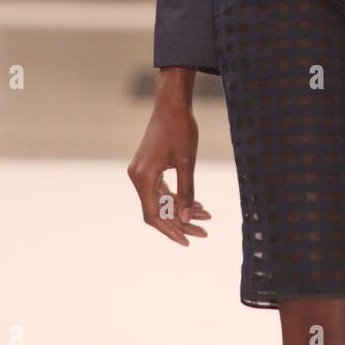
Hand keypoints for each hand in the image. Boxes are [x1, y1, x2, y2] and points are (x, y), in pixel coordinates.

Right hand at [127, 67, 211, 245]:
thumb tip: (186, 220)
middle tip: (204, 232)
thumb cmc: (180, 129)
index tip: (188, 241)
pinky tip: (196, 204)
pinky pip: (161, 190)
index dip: (170, 230)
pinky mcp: (148, 167)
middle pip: (157, 210)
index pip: (154, 215)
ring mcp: (141, 172)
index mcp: (144, 177)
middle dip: (180, 222)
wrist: (172, 104)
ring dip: (180, 210)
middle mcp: (137, 177)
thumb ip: (186, 192)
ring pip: (160, 201)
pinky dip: (176, 197)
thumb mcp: (187, 162)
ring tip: (206, 216)